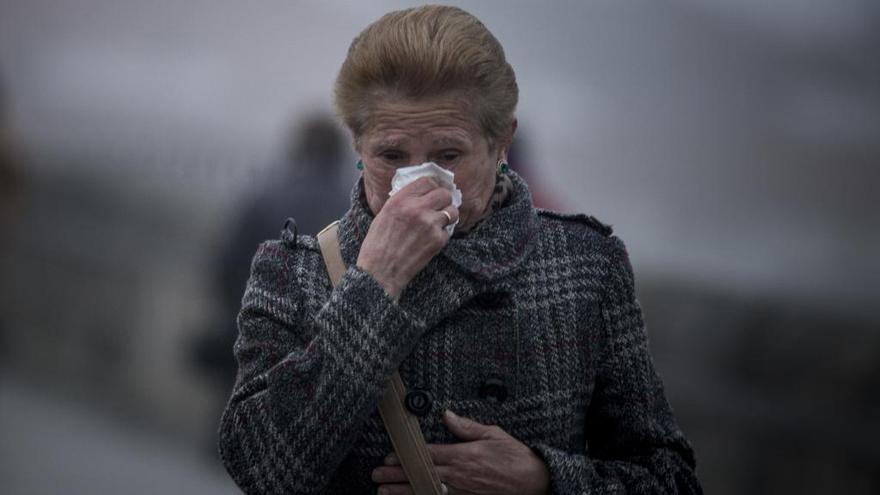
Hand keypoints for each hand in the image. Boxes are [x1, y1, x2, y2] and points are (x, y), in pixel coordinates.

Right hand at [356, 176, 458, 299]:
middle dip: (444, 200)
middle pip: (444, 194)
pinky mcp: (437, 240)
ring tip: (438, 223)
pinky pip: (448, 231)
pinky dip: (442, 235)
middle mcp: (416, 208)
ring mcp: (429, 224)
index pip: (427, 181)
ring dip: (448, 216)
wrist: (380, 271)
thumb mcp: (384, 214)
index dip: (433, 186)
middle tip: (440, 207)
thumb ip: (403, 201)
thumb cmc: (378, 244)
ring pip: (452, 211)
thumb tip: (421, 193)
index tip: (434, 191)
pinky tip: (430, 240)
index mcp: (400, 200)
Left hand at [372, 410, 549, 494]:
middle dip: (396, 476)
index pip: (428, 455)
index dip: (406, 457)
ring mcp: (462, 492)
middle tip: (376, 476)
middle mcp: (459, 476)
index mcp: (464, 456)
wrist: (534, 483)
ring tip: (383, 492)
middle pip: (421, 475)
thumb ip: (467, 427)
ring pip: (426, 491)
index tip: (389, 457)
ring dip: (403, 492)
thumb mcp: (494, 434)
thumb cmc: (516, 458)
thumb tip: (448, 415)